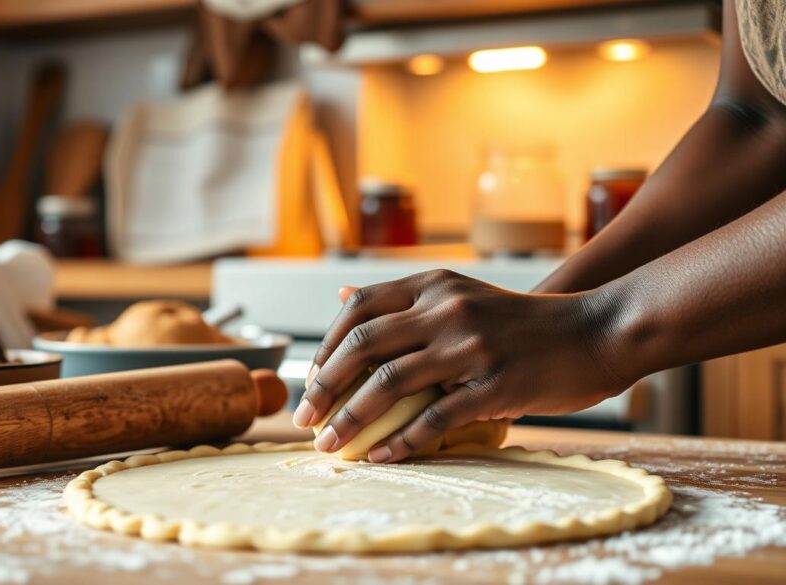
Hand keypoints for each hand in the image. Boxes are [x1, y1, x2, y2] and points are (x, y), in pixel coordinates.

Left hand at [292, 269, 630, 462]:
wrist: (598, 331)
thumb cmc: (525, 321)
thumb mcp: (462, 293)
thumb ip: (406, 299)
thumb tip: (343, 295)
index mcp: (435, 286)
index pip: (358, 308)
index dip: (327, 346)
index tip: (312, 379)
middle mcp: (447, 310)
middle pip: (363, 345)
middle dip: (324, 385)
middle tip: (305, 417)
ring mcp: (471, 347)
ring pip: (390, 383)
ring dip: (352, 419)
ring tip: (331, 445)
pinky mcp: (495, 386)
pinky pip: (435, 418)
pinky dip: (402, 441)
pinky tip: (382, 456)